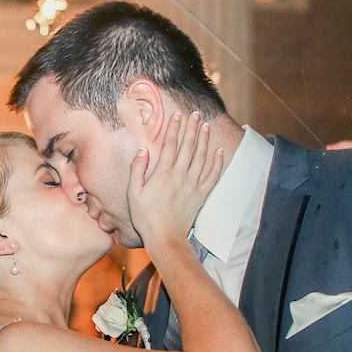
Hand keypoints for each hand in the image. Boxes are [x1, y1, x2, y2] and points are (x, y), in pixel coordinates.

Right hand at [127, 110, 225, 251]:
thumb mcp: (133, 193)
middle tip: (195, 113)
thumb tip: (143, 150)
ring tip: (205, 125)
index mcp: (163, 174)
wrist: (165, 238)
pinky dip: (217, 162)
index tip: (177, 115)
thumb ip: (137, 170)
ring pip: (201, 157)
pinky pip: (212, 176)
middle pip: (188, 147)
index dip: (174, 129)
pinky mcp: (201, 195)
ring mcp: (193, 186)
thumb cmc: (145, 217)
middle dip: (191, 128)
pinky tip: (218, 151)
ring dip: (204, 140)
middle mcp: (180, 177)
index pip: (170, 145)